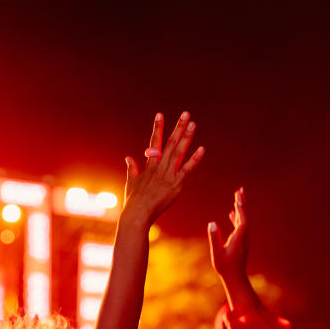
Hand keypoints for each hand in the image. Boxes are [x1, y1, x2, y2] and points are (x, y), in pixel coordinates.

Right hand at [121, 111, 203, 225]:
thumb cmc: (133, 201)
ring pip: (179, 152)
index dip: (157, 128)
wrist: (137, 214)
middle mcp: (159, 167)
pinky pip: (187, 169)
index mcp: (149, 165)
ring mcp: (168, 175)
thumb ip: (132, 168)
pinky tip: (201, 149)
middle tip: (185, 114)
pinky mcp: (176, 184)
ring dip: (186, 137)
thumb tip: (128, 157)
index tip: (160, 115)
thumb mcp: (131, 182)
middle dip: (178, 127)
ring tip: (193, 124)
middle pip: (170, 143)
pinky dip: (194, 159)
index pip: (154, 142)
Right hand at [207, 187, 247, 280]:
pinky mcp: (241, 241)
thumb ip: (214, 238)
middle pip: (245, 216)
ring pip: (244, 219)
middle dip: (242, 203)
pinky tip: (232, 213)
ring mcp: (244, 238)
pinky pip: (240, 226)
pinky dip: (237, 217)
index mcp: (239, 238)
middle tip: (240, 190)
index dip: (241, 208)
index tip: (238, 197)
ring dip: (240, 208)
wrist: (235, 277)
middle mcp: (244, 236)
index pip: (242, 220)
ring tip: (237, 196)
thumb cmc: (224, 266)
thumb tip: (211, 223)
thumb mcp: (216, 253)